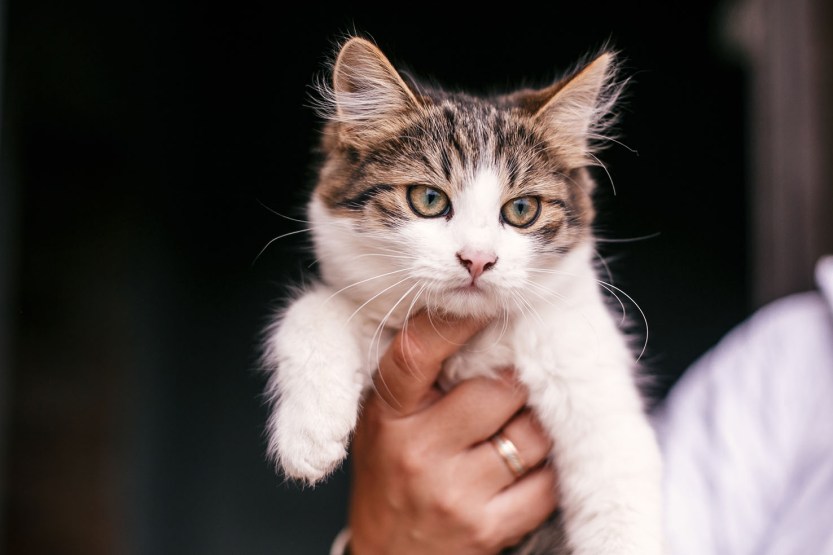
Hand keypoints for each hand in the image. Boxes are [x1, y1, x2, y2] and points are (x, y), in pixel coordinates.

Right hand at [347, 312, 558, 554]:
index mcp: (389, 414)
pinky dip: (547, 469)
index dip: (457, 320)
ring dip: (538, 423)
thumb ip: (418, 378)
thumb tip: (477, 321)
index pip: (418, 352)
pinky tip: (530, 466)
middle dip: (516, 382)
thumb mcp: (383, 421)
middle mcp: (418, 450)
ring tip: (523, 423)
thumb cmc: (389, 477)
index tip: (488, 305)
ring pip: (531, 434)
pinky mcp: (486, 528)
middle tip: (517, 379)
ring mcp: (454, 492)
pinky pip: (545, 483)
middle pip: (498, 389)